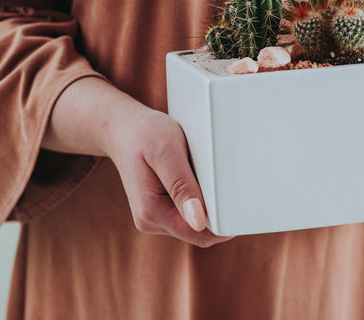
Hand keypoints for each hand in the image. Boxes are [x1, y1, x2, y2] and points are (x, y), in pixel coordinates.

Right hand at [44, 77, 232, 246]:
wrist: (122, 129)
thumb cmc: (145, 134)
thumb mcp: (166, 152)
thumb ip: (181, 186)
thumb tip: (199, 221)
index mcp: (151, 212)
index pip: (200, 234)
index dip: (225, 223)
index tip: (242, 203)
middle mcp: (151, 221)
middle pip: (200, 231)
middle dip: (218, 213)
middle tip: (230, 183)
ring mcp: (155, 217)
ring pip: (196, 222)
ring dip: (208, 204)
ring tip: (206, 174)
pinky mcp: (161, 209)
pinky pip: (189, 212)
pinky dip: (200, 198)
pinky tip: (198, 176)